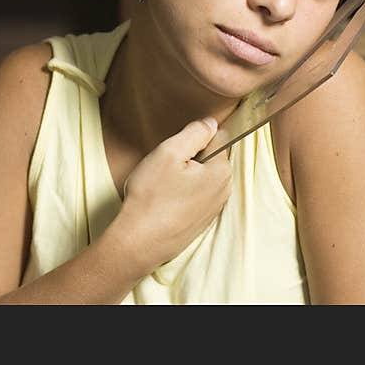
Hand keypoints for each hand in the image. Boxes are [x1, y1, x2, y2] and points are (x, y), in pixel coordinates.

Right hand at [110, 117, 232, 272]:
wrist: (140, 241)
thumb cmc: (152, 196)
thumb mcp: (169, 152)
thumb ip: (194, 132)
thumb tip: (210, 122)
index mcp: (221, 170)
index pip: (217, 136)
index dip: (194, 137)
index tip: (176, 149)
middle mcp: (224, 190)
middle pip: (210, 157)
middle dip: (189, 157)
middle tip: (166, 167)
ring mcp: (213, 208)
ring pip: (201, 177)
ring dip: (184, 176)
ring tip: (163, 185)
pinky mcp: (201, 221)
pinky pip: (195, 195)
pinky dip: (181, 193)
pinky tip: (164, 200)